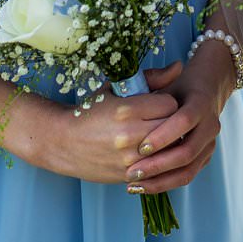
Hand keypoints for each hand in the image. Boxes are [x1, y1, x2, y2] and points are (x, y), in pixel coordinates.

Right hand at [28, 88, 180, 183]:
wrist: (62, 142)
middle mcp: (129, 134)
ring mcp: (129, 158)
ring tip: (158, 136)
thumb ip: (150, 78)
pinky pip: (157, 168)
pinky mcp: (128, 175)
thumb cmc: (91, 111)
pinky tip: (150, 153)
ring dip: (167, 143)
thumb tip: (179, 66)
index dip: (168, 102)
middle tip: (162, 119)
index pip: (170, 104)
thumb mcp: (116, 89)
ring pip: (168, 150)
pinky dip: (158, 160)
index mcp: (127, 109)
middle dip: (171, 122)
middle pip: (173, 127)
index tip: (160, 103)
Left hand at [125, 54, 232, 196]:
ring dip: (160, 180)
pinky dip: (165, 184)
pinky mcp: (205, 158)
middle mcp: (210, 125)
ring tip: (134, 184)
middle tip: (132, 172)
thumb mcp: (166, 84)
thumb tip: (134, 89)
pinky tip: (143, 187)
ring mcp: (210, 144)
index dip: (162, 136)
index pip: (183, 121)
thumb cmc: (179, 89)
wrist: (206, 93)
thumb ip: (152, 86)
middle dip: (158, 164)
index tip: (140, 147)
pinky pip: (186, 176)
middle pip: (187, 151)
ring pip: (188, 169)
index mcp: (201, 103)